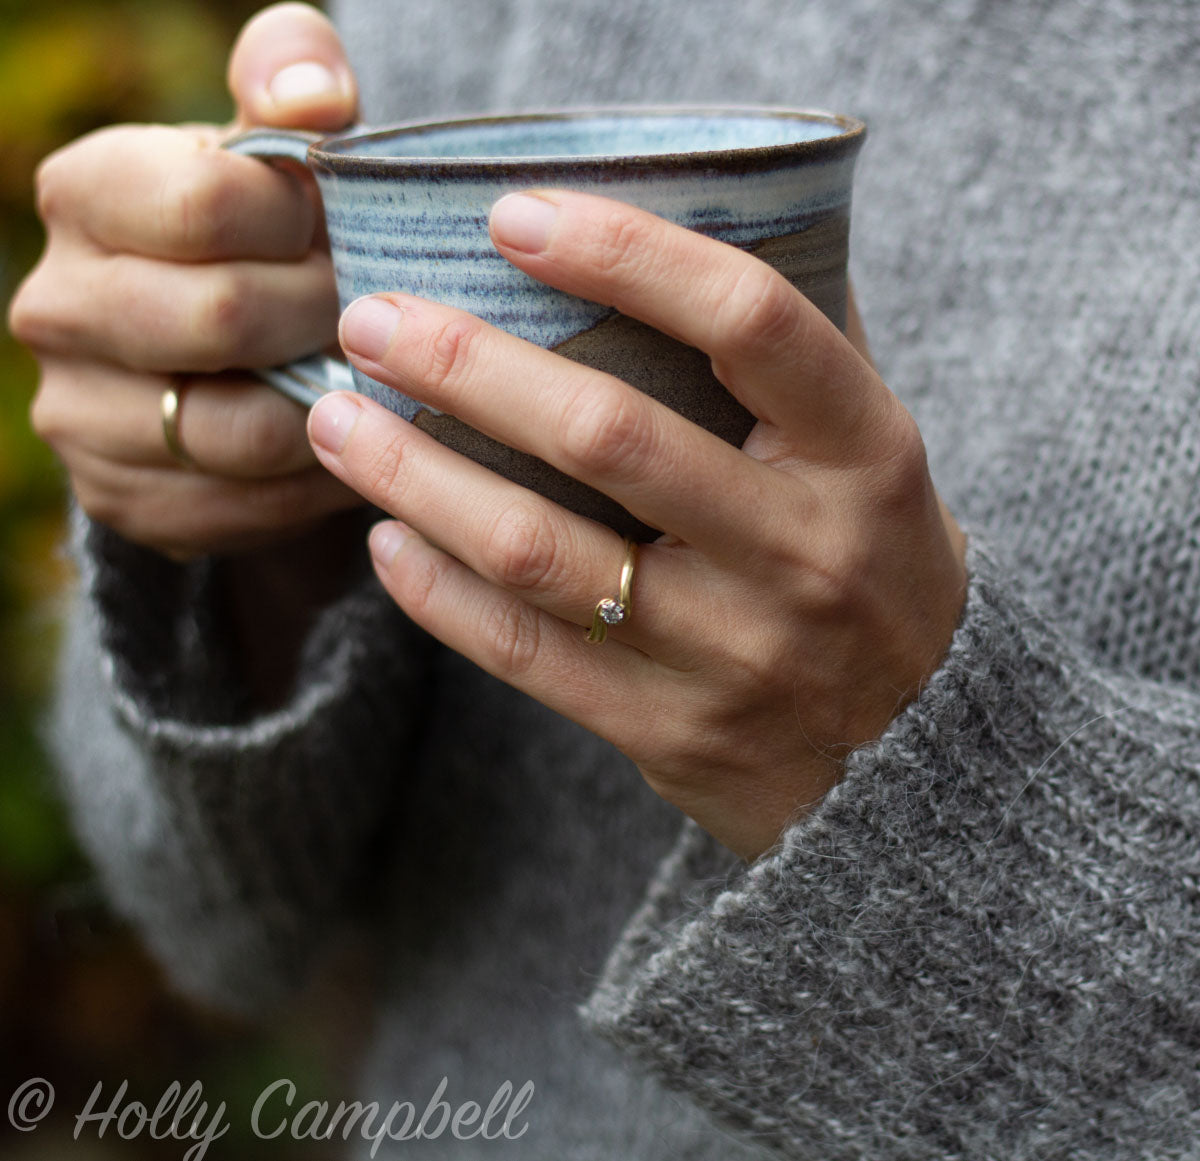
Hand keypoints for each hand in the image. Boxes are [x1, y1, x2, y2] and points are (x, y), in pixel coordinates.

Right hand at [8, 2, 361, 558]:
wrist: (221, 367)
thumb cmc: (262, 241)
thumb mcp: (273, 152)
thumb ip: (289, 84)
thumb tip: (314, 94)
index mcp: (85, 195)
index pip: (209, 203)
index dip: (306, 224)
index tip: (342, 234)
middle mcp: (59, 307)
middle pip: (225, 318)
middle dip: (328, 318)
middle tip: (378, 319)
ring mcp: (78, 415)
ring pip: (240, 431)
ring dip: (331, 410)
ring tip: (376, 386)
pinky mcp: (120, 498)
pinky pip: (245, 509)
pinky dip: (316, 483)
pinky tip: (351, 449)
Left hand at [307, 191, 968, 860]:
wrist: (919, 761)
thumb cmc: (875, 572)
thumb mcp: (876, 459)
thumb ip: (808, 349)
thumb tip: (721, 215)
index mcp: (865, 454)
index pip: (748, 322)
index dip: (627, 254)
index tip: (514, 217)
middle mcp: (804, 550)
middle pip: (608, 434)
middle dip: (466, 363)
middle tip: (372, 319)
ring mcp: (736, 652)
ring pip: (538, 551)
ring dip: (416, 476)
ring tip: (337, 421)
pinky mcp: (672, 732)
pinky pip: (526, 654)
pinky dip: (439, 593)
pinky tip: (387, 538)